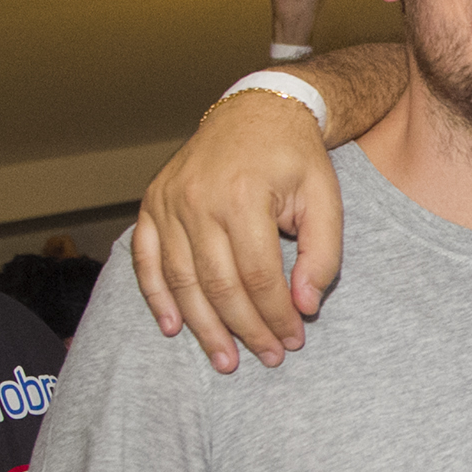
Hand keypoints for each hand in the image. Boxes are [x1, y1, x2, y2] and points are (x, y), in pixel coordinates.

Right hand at [133, 91, 339, 370]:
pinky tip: (173, 327)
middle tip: (267, 358)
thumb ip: (322, 254)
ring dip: (203, 326)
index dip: (276, 315)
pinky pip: (146, 259)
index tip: (293, 339)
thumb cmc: (295, 159)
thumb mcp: (326, 199)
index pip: (259, 276)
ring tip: (225, 360)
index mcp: (244, 197)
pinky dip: (156, 296)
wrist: (256, 112)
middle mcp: (199, 200)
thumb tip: (304, 305)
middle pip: (219, 285)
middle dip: (245, 330)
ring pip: (181, 280)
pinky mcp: (152, 203)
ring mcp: (169, 201)